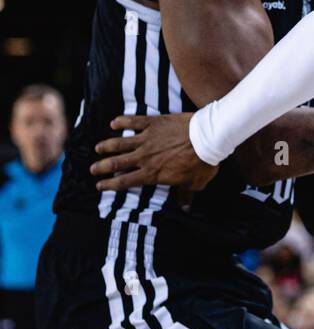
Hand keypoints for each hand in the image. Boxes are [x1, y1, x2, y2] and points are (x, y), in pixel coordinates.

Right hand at [90, 113, 217, 192]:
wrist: (207, 138)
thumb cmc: (202, 162)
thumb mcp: (195, 184)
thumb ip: (186, 195)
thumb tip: (186, 208)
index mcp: (153, 173)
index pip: (125, 181)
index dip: (110, 184)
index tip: (99, 186)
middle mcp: (145, 157)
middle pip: (117, 163)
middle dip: (102, 166)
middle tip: (92, 169)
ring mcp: (147, 139)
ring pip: (120, 143)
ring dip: (107, 145)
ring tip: (98, 147)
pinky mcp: (153, 123)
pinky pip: (133, 121)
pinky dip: (122, 121)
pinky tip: (114, 122)